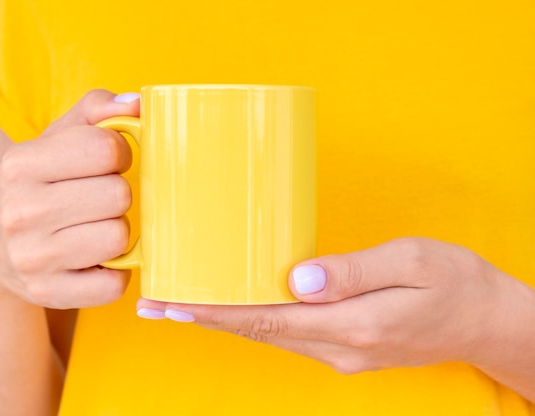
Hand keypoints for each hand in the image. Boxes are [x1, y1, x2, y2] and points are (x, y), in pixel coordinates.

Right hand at [0, 90, 139, 308]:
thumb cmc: (38, 186)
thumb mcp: (54, 140)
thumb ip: (95, 111)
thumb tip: (136, 103)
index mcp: (21, 165)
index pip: (106, 148)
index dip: (119, 153)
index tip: (110, 161)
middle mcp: (21, 212)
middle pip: (119, 195)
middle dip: (119, 194)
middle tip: (100, 199)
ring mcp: (34, 258)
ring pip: (119, 237)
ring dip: (117, 232)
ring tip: (95, 227)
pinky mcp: (50, 293)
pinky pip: (115, 283)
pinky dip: (114, 272)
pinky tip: (94, 260)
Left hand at [137, 237, 514, 373]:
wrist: (487, 322)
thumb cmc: (455, 283)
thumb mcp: (413, 262)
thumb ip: (354, 271)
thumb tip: (300, 278)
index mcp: (353, 324)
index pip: (265, 319)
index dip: (214, 312)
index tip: (172, 303)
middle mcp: (339, 346)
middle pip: (256, 331)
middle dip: (204, 317)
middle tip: (158, 303)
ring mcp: (341, 352)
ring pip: (268, 335)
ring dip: (223, 321)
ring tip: (183, 304)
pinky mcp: (346, 346)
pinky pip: (287, 334)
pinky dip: (253, 321)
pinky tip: (237, 308)